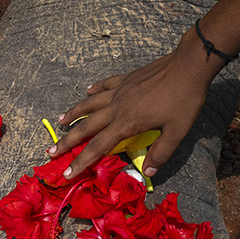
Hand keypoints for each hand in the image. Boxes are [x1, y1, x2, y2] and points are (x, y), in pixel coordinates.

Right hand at [49, 30, 220, 179]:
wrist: (188, 65)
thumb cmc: (184, 100)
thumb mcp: (177, 132)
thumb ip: (160, 153)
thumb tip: (149, 173)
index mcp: (127, 122)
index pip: (98, 147)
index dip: (81, 161)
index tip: (67, 172)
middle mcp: (117, 107)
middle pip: (86, 126)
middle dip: (67, 141)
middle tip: (51, 150)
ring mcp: (120, 90)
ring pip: (89, 104)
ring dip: (73, 113)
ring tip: (59, 121)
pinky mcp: (126, 78)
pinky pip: (104, 85)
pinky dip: (93, 90)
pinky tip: (87, 91)